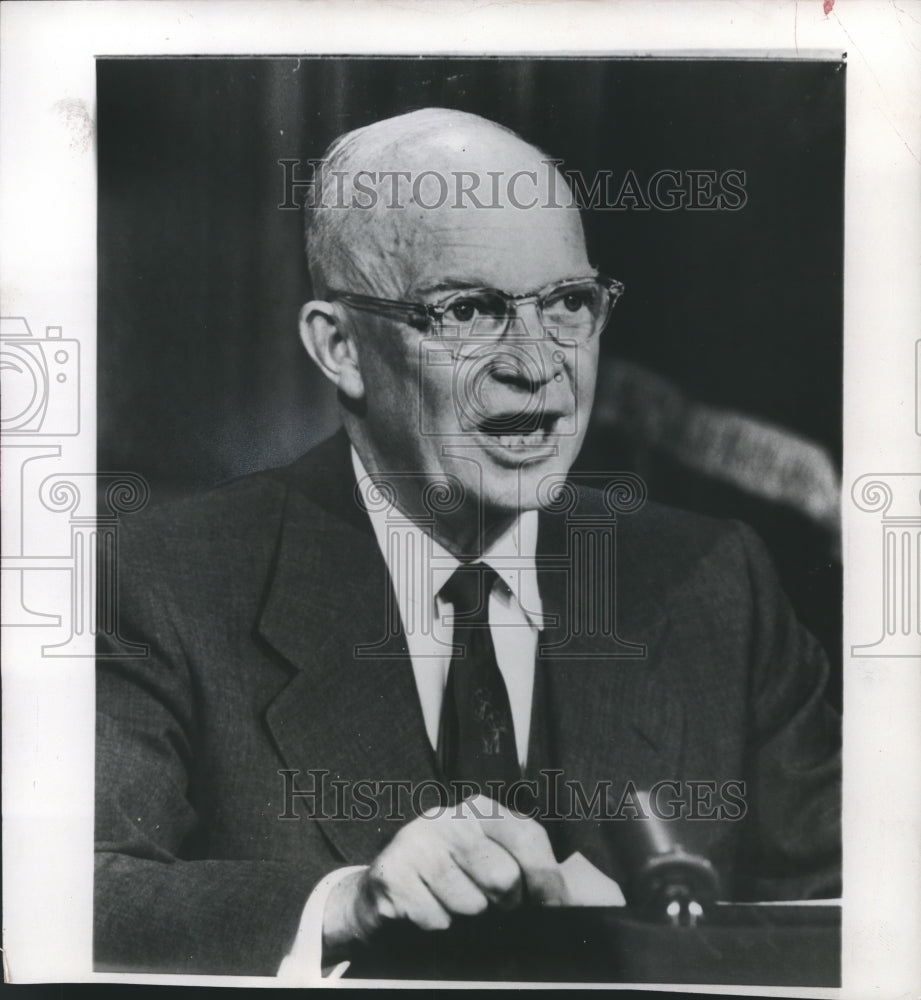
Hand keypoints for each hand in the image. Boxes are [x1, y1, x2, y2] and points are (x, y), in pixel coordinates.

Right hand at [322, 794, 567, 955]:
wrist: (384, 889)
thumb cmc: (449, 877)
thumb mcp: (490, 858)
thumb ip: (528, 866)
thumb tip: (576, 902)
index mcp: (480, 810)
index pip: (528, 837)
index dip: (547, 879)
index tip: (553, 907)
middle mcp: (448, 817)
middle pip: (503, 876)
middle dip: (504, 904)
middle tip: (490, 904)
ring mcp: (417, 841)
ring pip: (470, 904)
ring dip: (465, 917)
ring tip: (450, 902)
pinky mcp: (393, 873)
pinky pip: (437, 920)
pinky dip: (436, 925)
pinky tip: (426, 908)